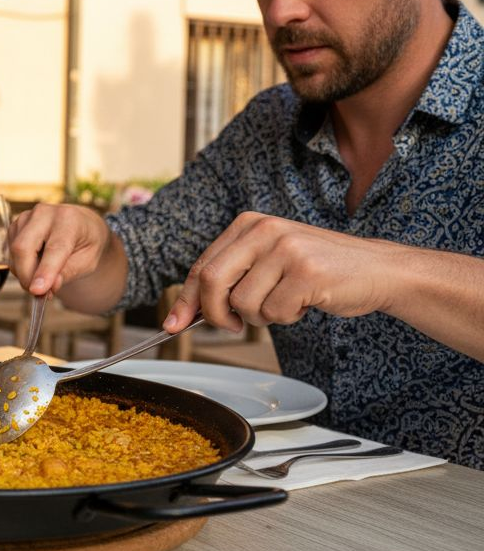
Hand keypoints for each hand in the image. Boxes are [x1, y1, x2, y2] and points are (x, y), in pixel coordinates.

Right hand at [8, 203, 113, 294]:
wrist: (81, 224)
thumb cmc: (86, 242)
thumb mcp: (88, 261)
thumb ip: (68, 273)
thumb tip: (48, 286)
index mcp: (69, 219)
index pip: (54, 248)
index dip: (45, 271)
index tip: (37, 291)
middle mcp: (45, 213)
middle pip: (23, 247)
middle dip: (26, 275)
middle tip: (37, 293)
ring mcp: (26, 217)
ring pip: (14, 251)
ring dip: (23, 272)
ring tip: (42, 278)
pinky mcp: (16, 225)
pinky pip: (10, 251)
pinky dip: (19, 265)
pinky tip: (35, 265)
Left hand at [163, 212, 395, 332]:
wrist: (376, 269)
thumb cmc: (317, 270)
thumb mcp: (268, 261)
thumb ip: (230, 278)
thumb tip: (185, 314)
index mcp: (248, 224)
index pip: (201, 266)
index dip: (185, 300)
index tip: (174, 325)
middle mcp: (264, 230)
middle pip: (211, 282)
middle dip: (215, 314)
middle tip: (233, 326)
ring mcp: (286, 248)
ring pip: (243, 303)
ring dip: (262, 316)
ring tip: (287, 301)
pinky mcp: (306, 271)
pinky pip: (274, 312)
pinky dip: (286, 317)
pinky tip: (305, 302)